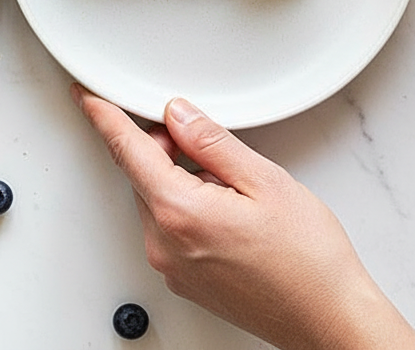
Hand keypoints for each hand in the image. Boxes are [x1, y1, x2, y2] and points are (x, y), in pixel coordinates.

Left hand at [70, 84, 414, 349]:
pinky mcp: (183, 279)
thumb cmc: (309, 261)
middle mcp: (164, 242)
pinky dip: (187, 209)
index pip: (126, 150)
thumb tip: (177, 115)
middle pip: (142, 174)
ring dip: (179, 181)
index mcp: (179, 211)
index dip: (103, 116)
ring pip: (156, 200)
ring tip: (234, 191)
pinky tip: (229, 215)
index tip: (84, 95)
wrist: (329, 320)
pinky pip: (169, 228)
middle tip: (209, 146)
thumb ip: (212, 142)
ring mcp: (171, 265)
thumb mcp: (266, 181)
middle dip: (165, 149)